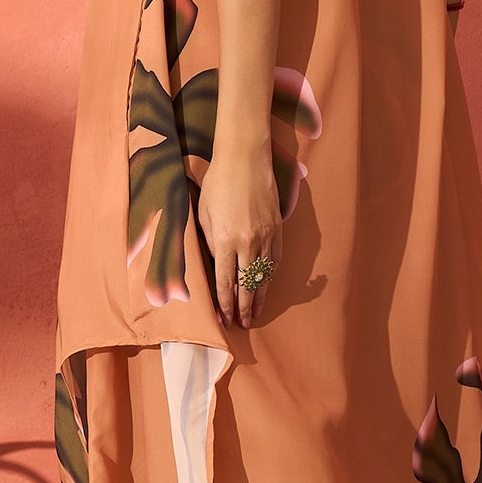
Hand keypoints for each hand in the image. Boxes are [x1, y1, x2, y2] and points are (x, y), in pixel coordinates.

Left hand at [197, 139, 282, 329]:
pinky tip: (267, 283)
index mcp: (225, 241)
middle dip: (245, 308)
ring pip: (264, 275)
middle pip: (248, 285)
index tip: (225, 319)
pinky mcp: (277, 228)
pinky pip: (275, 258)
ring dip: (260, 296)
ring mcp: (266, 236)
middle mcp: (248, 243)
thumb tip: (215, 264)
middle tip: (244, 324)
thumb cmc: (218, 183)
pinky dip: (271, 274)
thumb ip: (210, 242)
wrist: (245, 158)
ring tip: (257, 312)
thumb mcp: (204, 215)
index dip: (225, 304)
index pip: (225, 283)